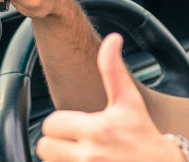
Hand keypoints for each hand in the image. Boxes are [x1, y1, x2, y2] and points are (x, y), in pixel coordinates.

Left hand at [36, 33, 184, 160]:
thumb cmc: (144, 134)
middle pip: (44, 147)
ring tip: (82, 155)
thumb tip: (113, 39)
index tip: (78, 126)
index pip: (51, 123)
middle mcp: (91, 155)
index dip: (62, 123)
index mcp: (98, 129)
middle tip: (77, 142)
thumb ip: (113, 69)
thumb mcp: (129, 101)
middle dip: (58, 143)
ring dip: (60, 159)